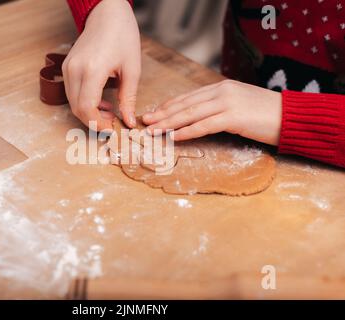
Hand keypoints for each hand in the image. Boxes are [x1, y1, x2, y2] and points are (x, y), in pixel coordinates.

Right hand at [62, 0, 140, 130]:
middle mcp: (75, 70)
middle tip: (113, 122)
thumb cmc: (123, 36)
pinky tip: (101, 100)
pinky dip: (84, 102)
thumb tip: (128, 121)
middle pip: (77, 109)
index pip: (87, 108)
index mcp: (92, 69)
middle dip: (94, 121)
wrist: (107, 14)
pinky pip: (71, 93)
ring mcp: (68, 68)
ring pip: (72, 103)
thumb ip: (129, 98)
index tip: (113, 128)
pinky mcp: (66, 68)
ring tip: (110, 110)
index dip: (98, 123)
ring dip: (89, 113)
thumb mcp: (132, 69)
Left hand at [142, 80, 281, 145]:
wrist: (292, 117)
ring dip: (169, 124)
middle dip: (162, 114)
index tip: (153, 113)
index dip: (168, 106)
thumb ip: (218, 107)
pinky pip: (204, 125)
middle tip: (145, 122)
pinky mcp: (234, 117)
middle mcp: (221, 91)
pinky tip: (174, 137)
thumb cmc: (264, 114)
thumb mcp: (238, 104)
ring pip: (190, 114)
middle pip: (185, 104)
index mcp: (221, 87)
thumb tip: (197, 117)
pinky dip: (187, 132)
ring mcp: (227, 102)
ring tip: (153, 131)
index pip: (188, 97)